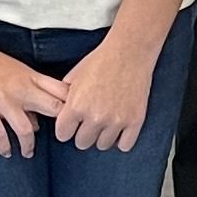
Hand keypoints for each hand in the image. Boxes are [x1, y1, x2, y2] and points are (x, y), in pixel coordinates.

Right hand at [0, 24, 71, 158]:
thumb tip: (37, 122)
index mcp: (30, 76)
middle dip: (61, 125)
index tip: (75, 118)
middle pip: (54, 108)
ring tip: (28, 152)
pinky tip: (6, 152)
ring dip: (29, 145)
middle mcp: (21, 89)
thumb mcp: (13, 71)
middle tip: (58, 139)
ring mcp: (3, 100)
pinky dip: (4, 147)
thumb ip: (28, 93)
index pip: (62, 91)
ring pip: (27, 130)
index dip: (73, 105)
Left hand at [51, 29, 164, 153]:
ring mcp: (116, 120)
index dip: (67, 128)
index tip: (72, 124)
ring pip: (103, 145)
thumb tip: (61, 110)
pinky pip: (125, 145)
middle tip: (90, 121)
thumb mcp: (75, 76)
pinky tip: (119, 128)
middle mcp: (95, 117)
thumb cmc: (102, 60)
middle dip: (84, 133)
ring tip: (106, 122)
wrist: (130, 51)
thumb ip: (65, 96)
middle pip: (82, 143)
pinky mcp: (135, 121)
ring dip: (102, 136)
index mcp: (76, 105)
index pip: (63, 134)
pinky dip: (121, 140)